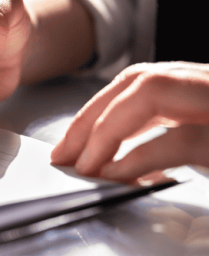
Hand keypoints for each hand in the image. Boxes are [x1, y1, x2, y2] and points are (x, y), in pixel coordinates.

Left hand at [51, 62, 208, 181]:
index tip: (67, 145)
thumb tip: (114, 166)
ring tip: (83, 166)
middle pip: (137, 81)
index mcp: (205, 88)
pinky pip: (179, 140)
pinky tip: (115, 175)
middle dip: (90, 117)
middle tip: (61, 155)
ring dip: (105, 130)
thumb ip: (167, 146)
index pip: (140, 82)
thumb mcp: (205, 147)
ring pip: (151, 92)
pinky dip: (138, 157)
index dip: (97, 111)